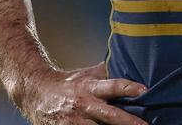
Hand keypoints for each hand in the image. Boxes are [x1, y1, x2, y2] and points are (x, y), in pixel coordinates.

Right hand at [12, 61, 147, 124]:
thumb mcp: (88, 74)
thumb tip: (132, 63)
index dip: (129, 88)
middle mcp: (84, 105)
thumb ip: (108, 73)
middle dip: (129, 122)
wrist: (36, 92)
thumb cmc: (69, 83)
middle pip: (110, 115)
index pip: (113, 86)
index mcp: (91, 88)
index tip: (145, 90)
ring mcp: (73, 121)